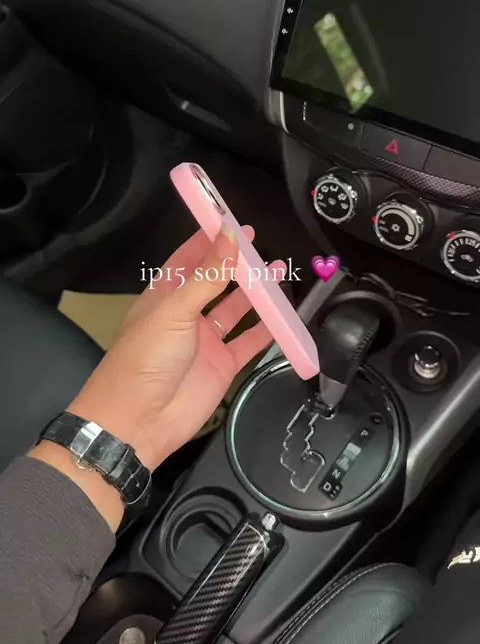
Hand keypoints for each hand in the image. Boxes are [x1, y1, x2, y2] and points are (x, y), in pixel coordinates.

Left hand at [31, 225, 278, 529]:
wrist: (138, 421)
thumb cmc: (144, 359)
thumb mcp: (174, 310)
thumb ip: (207, 275)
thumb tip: (228, 236)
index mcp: (164, 296)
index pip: (189, 259)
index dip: (210, 240)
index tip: (232, 222)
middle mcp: (185, 315)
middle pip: (217, 282)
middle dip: (237, 264)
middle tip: (260, 244)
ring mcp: (205, 341)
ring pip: (236, 309)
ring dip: (256, 292)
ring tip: (278, 270)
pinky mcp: (222, 366)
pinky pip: (249, 343)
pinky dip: (267, 330)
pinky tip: (283, 315)